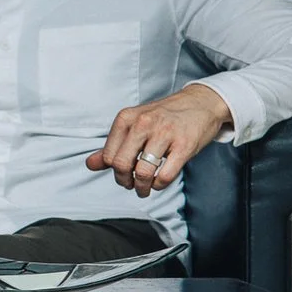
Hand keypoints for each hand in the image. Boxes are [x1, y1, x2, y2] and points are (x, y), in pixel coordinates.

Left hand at [87, 84, 232, 197]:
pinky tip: (159, 182)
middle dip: (124, 181)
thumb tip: (90, 164)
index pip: (109, 155)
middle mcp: (144, 123)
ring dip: (142, 187)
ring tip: (144, 188)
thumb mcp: (134, 124)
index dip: (113, 171)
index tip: (122, 174)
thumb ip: (112, 145)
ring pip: (142, 172)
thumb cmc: (164, 116)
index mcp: (127, 118)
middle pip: (121, 164)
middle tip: (131, 184)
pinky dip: (159, 185)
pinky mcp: (184, 145)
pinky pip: (165, 175)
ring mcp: (165, 133)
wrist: (201, 103)